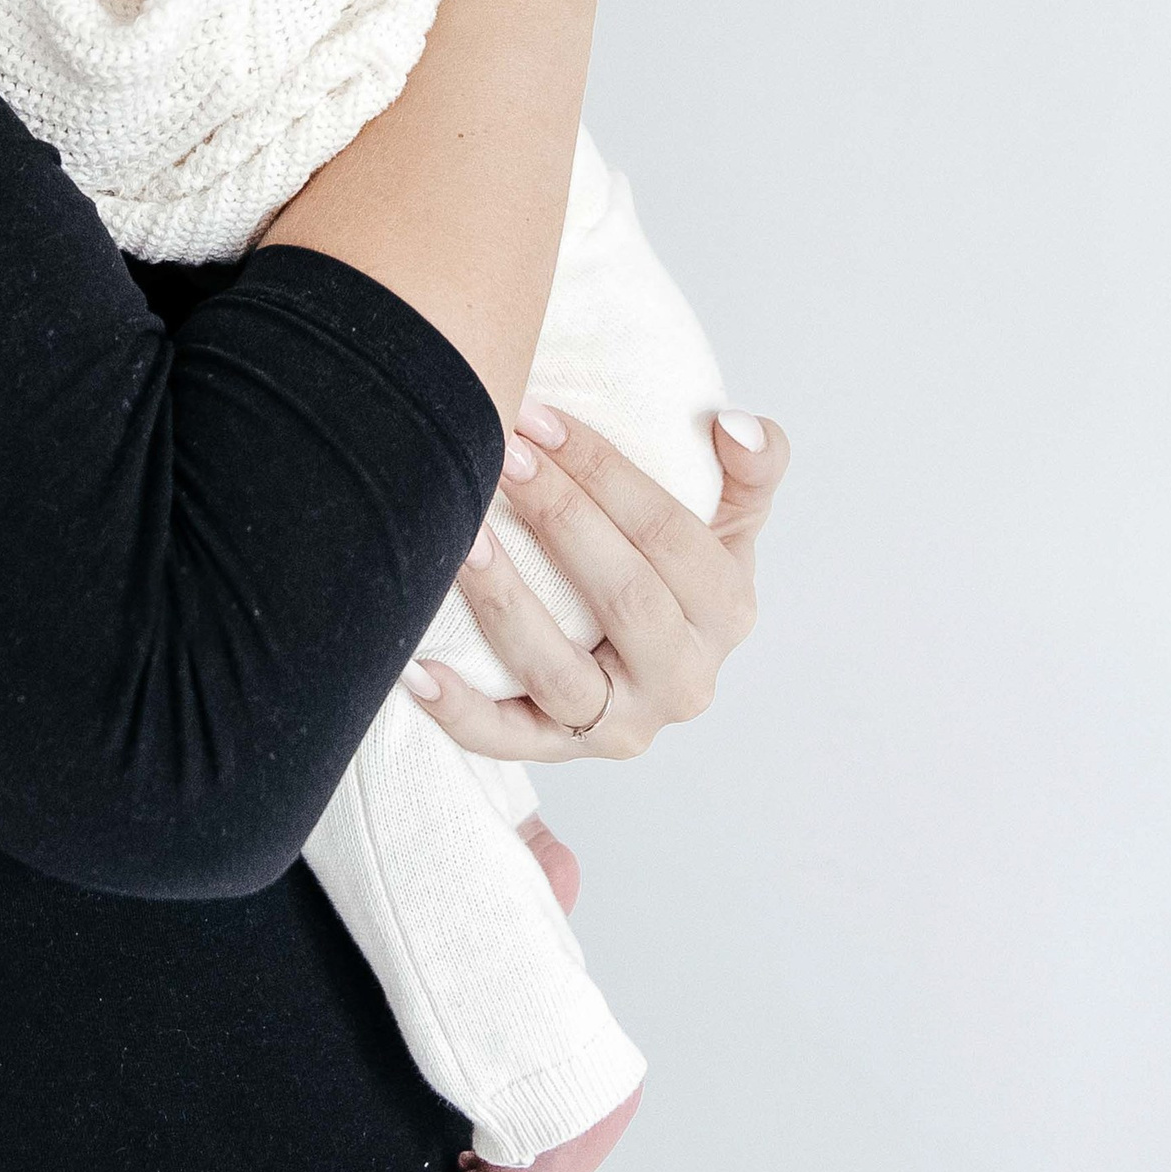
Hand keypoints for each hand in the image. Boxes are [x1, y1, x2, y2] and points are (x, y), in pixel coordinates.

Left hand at [408, 405, 786, 762]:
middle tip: (499, 454)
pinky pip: (506, 740)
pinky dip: (460, 711)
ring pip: (560, 670)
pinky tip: (417, 668)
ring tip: (463, 539)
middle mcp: (683, 679)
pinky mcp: (559, 751)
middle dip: (558, 516)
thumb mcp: (731, 519)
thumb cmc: (676, 570)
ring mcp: (620, 723)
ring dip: (507, 602)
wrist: (650, 659)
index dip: (606, 472)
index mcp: (727, 611)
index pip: (669, 534)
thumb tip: (736, 425)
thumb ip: (753, 469)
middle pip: (622, 595)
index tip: (542, 419)